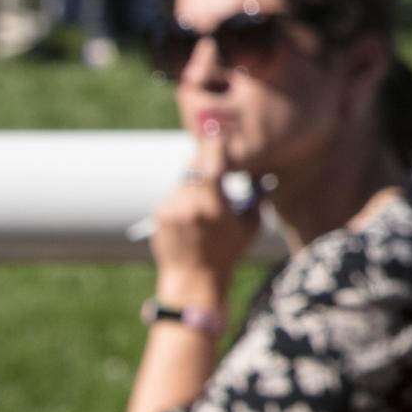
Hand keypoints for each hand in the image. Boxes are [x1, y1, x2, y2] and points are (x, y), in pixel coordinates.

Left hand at [149, 129, 259, 306]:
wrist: (192, 278)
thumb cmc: (228, 252)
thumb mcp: (250, 226)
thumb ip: (252, 199)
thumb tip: (252, 173)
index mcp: (214, 207)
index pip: (211, 166)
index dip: (214, 146)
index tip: (218, 133)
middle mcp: (190, 206)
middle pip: (196, 168)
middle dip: (205, 164)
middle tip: (213, 165)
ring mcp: (172, 209)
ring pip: (184, 181)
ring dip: (195, 184)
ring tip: (204, 205)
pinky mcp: (160, 214)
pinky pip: (174, 194)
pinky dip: (184, 197)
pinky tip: (191, 217)